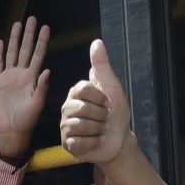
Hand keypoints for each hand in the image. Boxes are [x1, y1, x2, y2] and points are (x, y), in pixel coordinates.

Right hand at [0, 17, 53, 161]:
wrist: (11, 129)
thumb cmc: (27, 119)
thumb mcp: (38, 104)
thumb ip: (42, 87)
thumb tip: (47, 70)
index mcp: (32, 77)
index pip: (38, 55)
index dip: (42, 41)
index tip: (46, 28)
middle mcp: (21, 73)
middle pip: (26, 49)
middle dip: (29, 34)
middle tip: (32, 19)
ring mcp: (9, 76)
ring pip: (12, 53)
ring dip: (14, 39)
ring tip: (17, 24)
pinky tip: (0, 42)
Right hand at [61, 39, 132, 167]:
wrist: (119, 140)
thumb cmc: (115, 114)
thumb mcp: (112, 87)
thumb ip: (102, 66)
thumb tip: (97, 41)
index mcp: (76, 92)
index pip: (83, 89)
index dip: (100, 98)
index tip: (107, 103)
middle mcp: (67, 107)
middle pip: (83, 108)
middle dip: (101, 116)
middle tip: (103, 119)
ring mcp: (65, 126)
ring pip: (81, 126)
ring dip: (98, 130)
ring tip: (99, 131)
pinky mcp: (67, 143)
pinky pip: (79, 142)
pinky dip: (93, 143)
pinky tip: (94, 141)